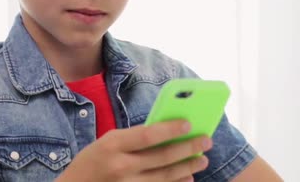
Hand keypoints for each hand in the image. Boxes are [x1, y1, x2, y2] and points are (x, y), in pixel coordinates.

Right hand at [56, 120, 211, 181]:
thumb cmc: (93, 160)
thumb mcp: (108, 142)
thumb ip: (134, 137)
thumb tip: (167, 131)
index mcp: (113, 145)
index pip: (148, 135)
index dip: (171, 129)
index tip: (189, 124)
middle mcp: (121, 167)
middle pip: (162, 157)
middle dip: (188, 148)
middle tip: (206, 141)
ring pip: (166, 176)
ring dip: (187, 167)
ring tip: (202, 159)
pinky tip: (188, 177)